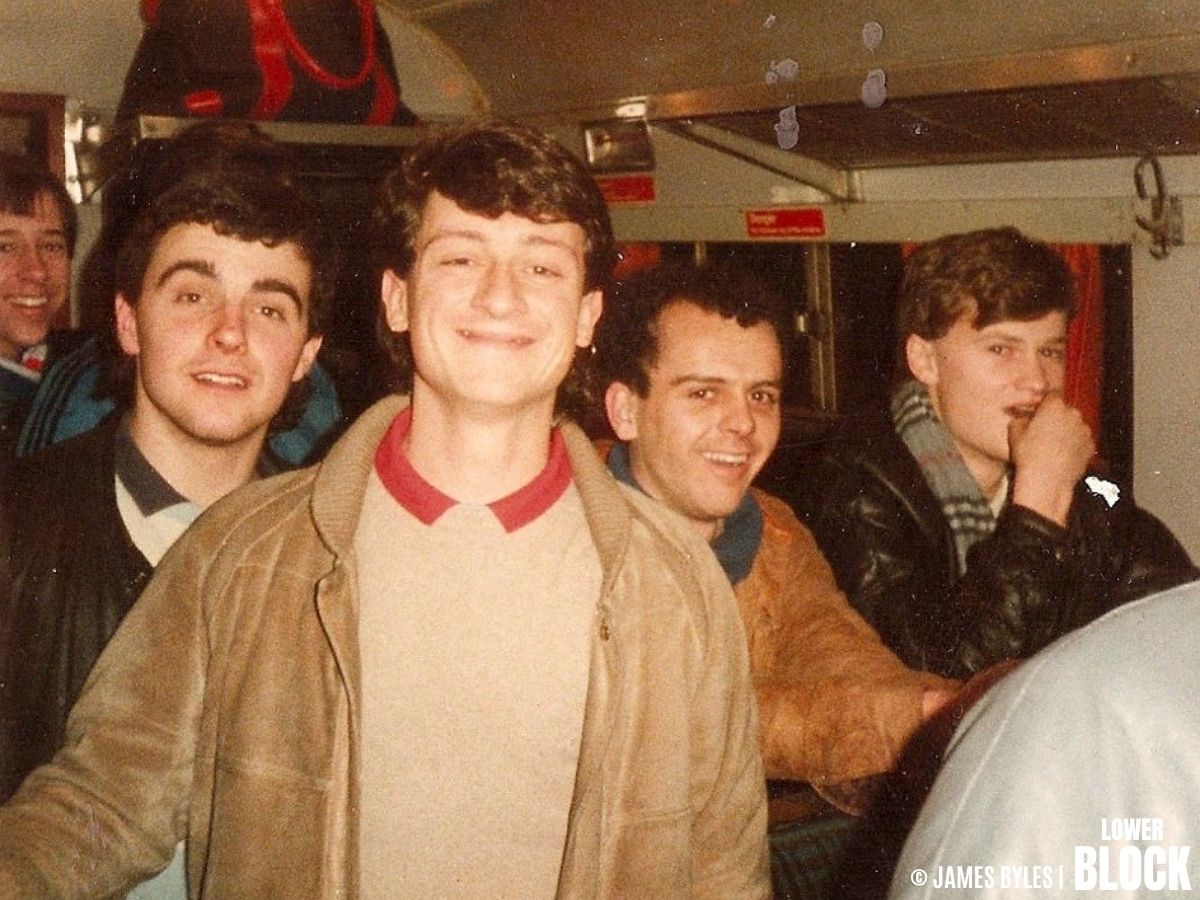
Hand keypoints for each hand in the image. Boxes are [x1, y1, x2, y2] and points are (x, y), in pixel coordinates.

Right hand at [1009, 393, 1093, 524]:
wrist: (1048, 481)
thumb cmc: (1030, 457)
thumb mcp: (1014, 434)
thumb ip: (1019, 420)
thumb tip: (1022, 419)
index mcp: (1053, 406)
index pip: (1052, 394)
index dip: (1045, 403)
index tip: (1039, 410)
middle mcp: (1072, 414)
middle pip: (1064, 410)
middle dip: (1055, 418)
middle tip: (1042, 432)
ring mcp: (1084, 430)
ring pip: (1074, 426)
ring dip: (1066, 432)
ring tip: (1051, 447)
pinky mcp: (1090, 446)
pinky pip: (1081, 441)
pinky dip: (1074, 445)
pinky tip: (1061, 456)